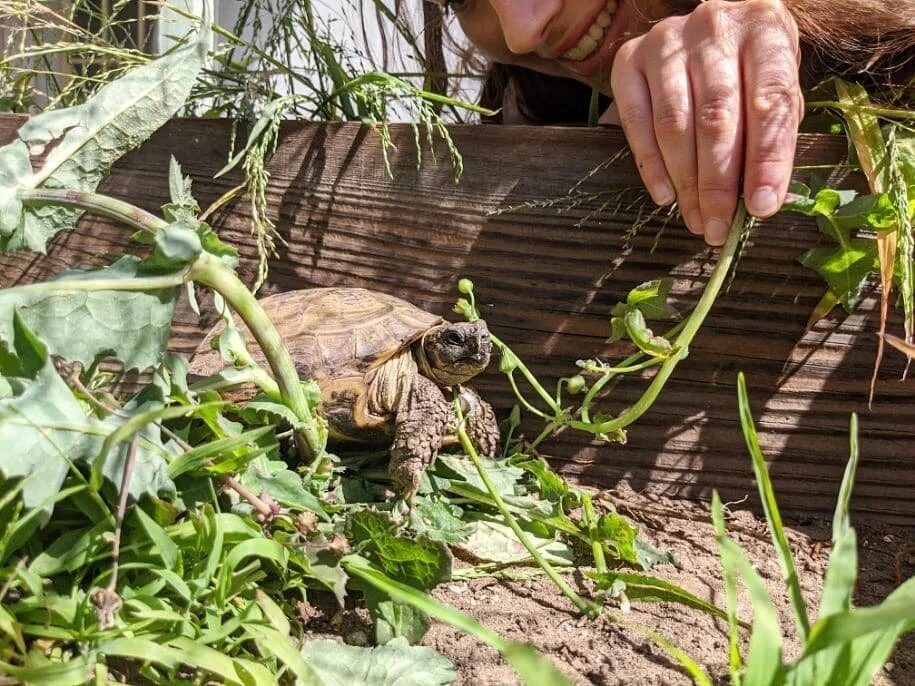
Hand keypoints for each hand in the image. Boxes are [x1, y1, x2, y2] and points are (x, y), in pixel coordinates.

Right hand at [603, 0, 802, 244]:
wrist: (712, 25)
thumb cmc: (749, 67)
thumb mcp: (777, 89)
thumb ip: (772, 135)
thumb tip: (761, 202)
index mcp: (764, 30)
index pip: (770, 100)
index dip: (766, 159)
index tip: (762, 207)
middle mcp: (713, 29)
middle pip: (715, 117)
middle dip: (718, 182)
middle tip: (718, 227)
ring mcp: (666, 42)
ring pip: (674, 122)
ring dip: (685, 181)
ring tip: (695, 219)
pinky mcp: (629, 58)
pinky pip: (635, 119)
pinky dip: (650, 163)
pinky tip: (664, 195)